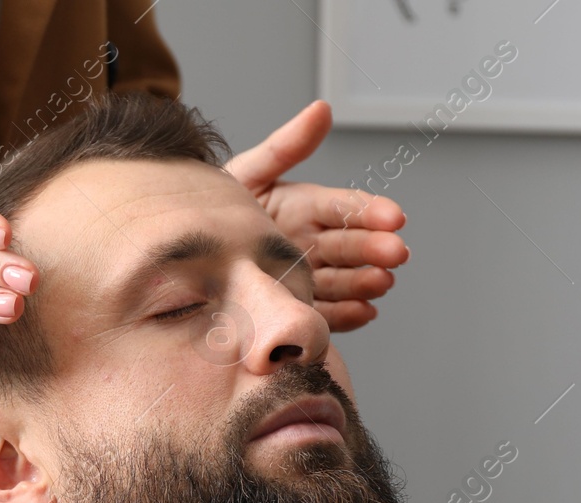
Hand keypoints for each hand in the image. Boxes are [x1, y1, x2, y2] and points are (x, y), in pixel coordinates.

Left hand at [225, 100, 408, 331]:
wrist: (183, 254)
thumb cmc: (214, 209)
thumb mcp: (247, 174)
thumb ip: (284, 147)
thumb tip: (322, 109)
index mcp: (305, 207)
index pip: (344, 207)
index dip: (371, 211)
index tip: (395, 216)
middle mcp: (312, 242)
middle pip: (349, 245)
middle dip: (376, 248)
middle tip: (397, 252)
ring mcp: (306, 277)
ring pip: (343, 279)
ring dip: (365, 281)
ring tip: (383, 282)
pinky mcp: (295, 306)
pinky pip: (323, 313)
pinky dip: (345, 314)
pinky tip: (366, 311)